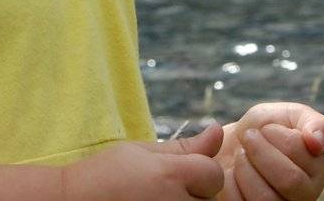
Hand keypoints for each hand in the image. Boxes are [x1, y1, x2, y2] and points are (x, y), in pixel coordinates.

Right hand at [61, 121, 226, 199]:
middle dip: (194, 192)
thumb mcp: (142, 153)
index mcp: (171, 176)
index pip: (214, 174)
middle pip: (210, 199)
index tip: (176, 173)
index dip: (199, 170)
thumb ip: (184, 147)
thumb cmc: (106, 176)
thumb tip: (218, 130)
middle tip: (162, 190)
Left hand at [213, 102, 323, 200]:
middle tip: (249, 137)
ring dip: (244, 167)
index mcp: (316, 173)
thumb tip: (318, 142)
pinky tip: (232, 172)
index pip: (305, 156)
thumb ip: (315, 124)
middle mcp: (303, 197)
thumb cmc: (265, 129)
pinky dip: (230, 183)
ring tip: (241, 155)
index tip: (267, 129)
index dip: (279, 138)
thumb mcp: (292, 115)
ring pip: (264, 198)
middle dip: (261, 152)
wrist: (234, 143)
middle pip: (289, 182)